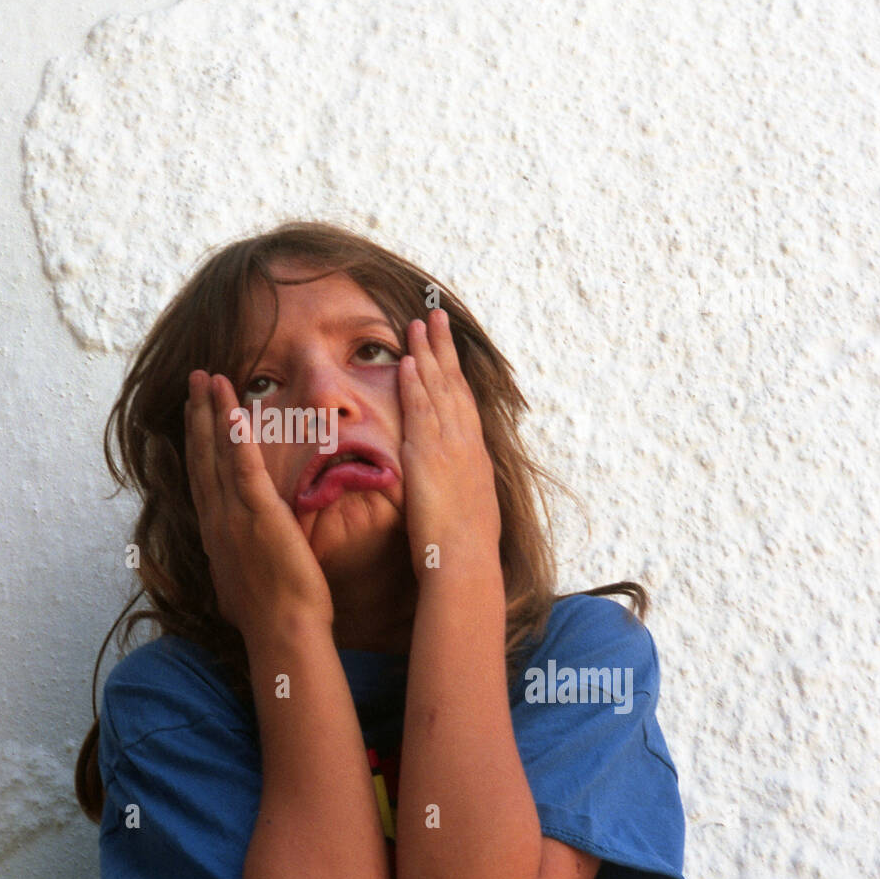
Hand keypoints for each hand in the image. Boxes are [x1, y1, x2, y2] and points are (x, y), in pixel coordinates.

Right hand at [184, 370, 334, 637]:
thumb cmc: (270, 618)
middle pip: (201, 455)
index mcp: (215, 533)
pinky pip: (243, 466)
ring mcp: (233, 515)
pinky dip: (235, 435)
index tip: (194, 413)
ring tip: (209, 377)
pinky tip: (233, 407)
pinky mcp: (258, 514)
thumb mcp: (241, 586)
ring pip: (216, 453)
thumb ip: (236, 562)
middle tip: (195, 378)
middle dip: (196, 413)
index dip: (196, 441)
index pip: (201, 477)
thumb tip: (232, 562)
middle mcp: (216, 519)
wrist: (282, 633)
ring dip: (212, 410)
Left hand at [398, 308, 501, 577]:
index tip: (447, 347)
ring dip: (426, 353)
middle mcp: (466, 442)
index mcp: (475, 454)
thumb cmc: (464, 548)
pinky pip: (420, 409)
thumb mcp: (467, 509)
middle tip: (434, 316)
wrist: (466, 561)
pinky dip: (414, 382)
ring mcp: (450, 444)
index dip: (454, 371)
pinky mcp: (429, 454)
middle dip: (443, 348)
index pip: (463, 401)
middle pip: (454, 383)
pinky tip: (404, 360)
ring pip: (437, 388)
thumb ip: (456, 487)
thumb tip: (452, 484)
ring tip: (418, 323)